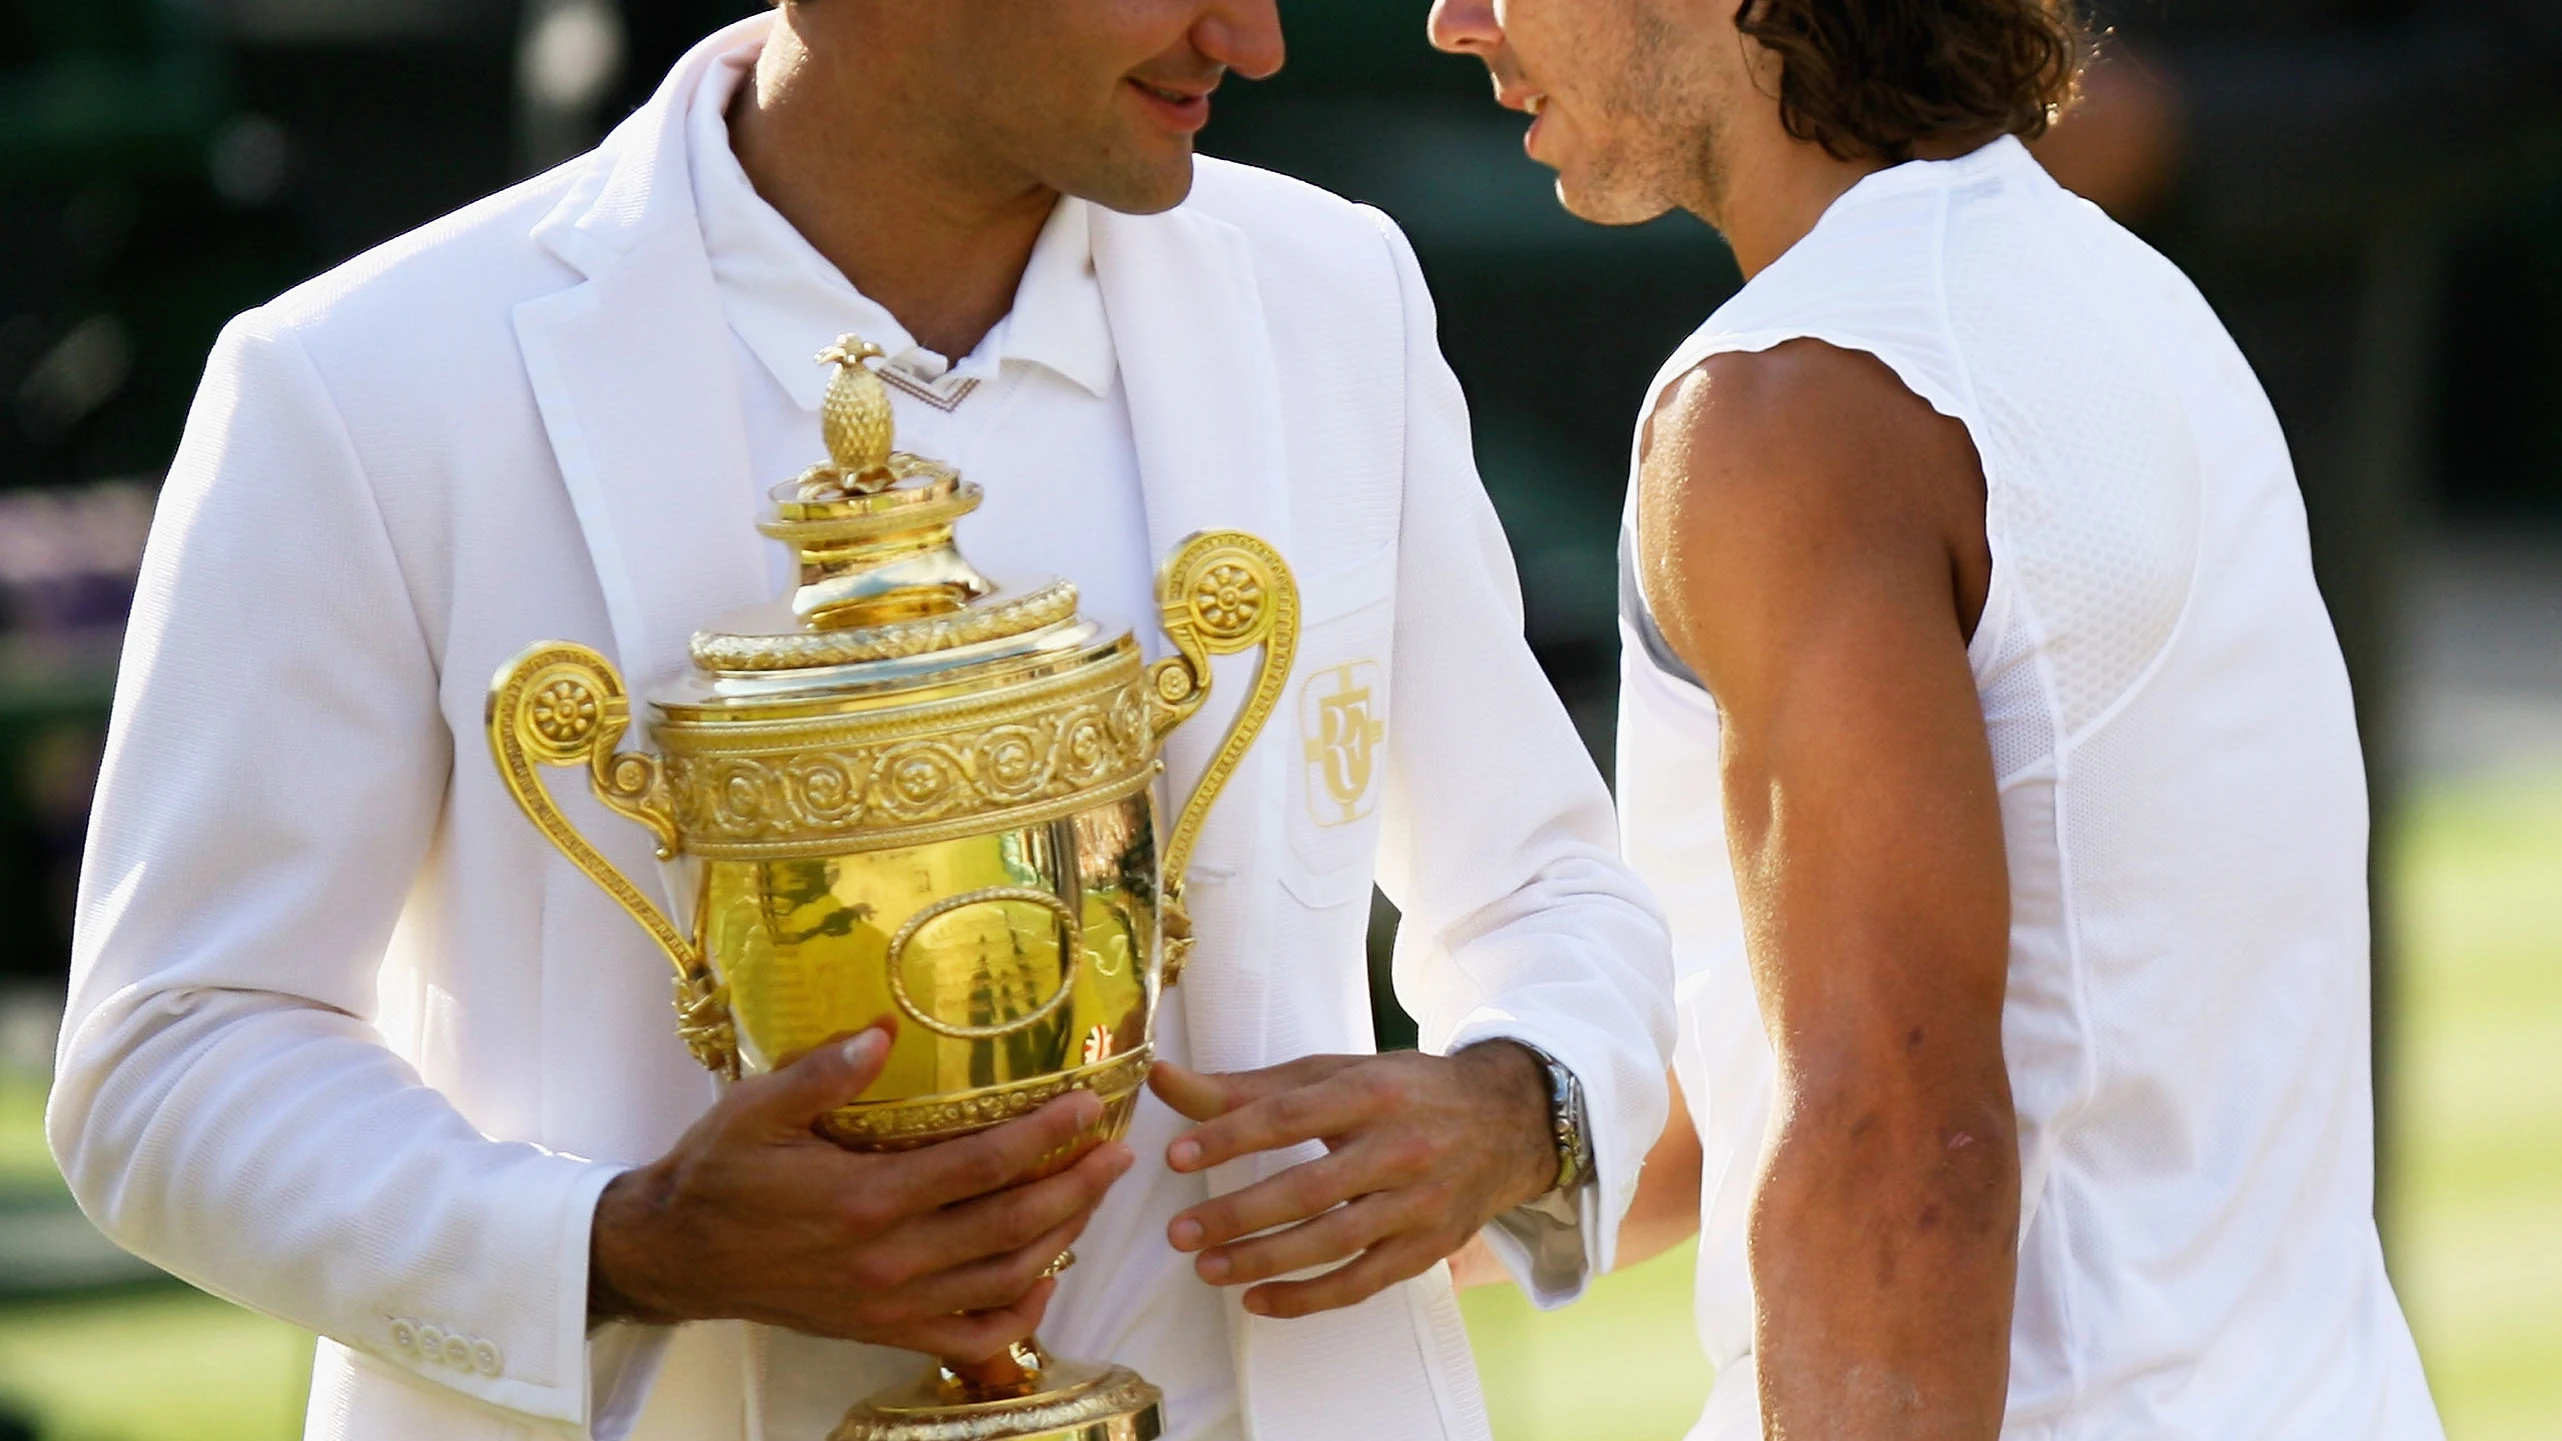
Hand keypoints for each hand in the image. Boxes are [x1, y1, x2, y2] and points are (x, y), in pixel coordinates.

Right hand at [591, 1023, 1132, 1360]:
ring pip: (1004, 1279)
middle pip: (1012, 1226)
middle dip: (1076, 1187)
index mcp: (867, 1198)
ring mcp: (890, 1303)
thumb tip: (885, 1030)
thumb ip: (825, 1072)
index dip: (1045, 1135)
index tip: (1089, 1107)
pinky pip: (971, 1336)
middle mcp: (890, 1258)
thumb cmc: (719, 1174)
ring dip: (1061, 1240)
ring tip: (1092, 1197)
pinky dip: (1019, 1315)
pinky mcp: (883, 1331)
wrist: (677, 1255)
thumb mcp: (757, 1109)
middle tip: (1119, 1153)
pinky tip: (1043, 1280)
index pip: (982, 1165)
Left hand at [1151, 1043, 1555, 1317]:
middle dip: (1239, 1215)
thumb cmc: (1404, 1092)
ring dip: (1264, 1260)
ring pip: (1333, 1242)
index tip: (1177, 1157)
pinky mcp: (1426, 1248)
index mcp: (1370, 1092)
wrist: (1505, 1122)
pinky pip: (1361, 1283)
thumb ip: (1248, 1087)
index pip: (1290, 1117)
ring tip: (1207, 1268)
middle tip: (1180, 1233)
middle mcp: (1399, 1148)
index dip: (1230, 1138)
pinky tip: (1258, 1301)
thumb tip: (1164, 1080)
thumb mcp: (1335, 1074)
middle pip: (1309, 1188)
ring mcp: (1417, 1203)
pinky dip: (1308, 1298)